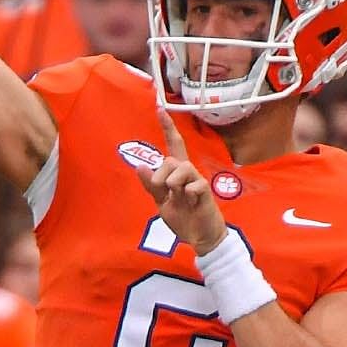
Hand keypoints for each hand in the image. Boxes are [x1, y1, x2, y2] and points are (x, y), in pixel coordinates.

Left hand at [143, 111, 227, 254]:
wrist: (200, 237)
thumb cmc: (183, 217)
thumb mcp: (161, 202)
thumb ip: (151, 185)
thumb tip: (140, 166)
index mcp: (176, 173)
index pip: (173, 145)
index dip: (168, 128)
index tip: (161, 109)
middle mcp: (188, 172)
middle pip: (170, 160)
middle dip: (161, 176)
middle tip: (166, 194)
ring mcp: (197, 181)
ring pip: (181, 169)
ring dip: (173, 185)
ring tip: (180, 198)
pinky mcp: (206, 192)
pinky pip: (193, 186)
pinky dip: (187, 196)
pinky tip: (192, 204)